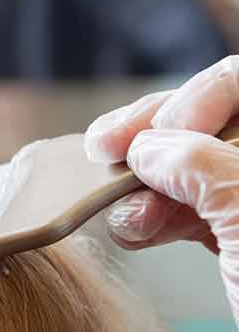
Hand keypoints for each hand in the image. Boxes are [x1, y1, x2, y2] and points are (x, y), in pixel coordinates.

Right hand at [84, 56, 238, 324]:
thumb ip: (199, 166)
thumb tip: (147, 147)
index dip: (193, 98)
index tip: (151, 137)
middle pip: (205, 120)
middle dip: (152, 141)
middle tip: (105, 154)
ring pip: (186, 167)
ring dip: (144, 186)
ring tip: (124, 213)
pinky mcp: (234, 232)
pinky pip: (183, 208)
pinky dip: (153, 217)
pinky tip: (136, 230)